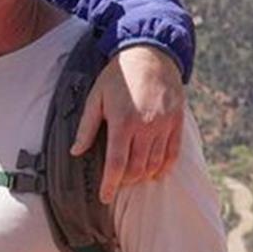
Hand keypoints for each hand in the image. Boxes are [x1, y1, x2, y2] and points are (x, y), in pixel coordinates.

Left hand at [71, 46, 183, 205]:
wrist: (150, 53)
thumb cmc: (117, 76)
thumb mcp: (95, 97)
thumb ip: (87, 127)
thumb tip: (76, 152)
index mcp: (123, 122)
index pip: (117, 164)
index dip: (110, 185)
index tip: (105, 198)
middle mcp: (146, 127)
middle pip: (137, 167)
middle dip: (126, 181)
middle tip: (117, 184)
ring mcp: (164, 125)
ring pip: (155, 163)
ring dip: (144, 176)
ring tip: (134, 179)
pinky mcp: (176, 121)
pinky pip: (173, 152)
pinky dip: (165, 167)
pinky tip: (156, 173)